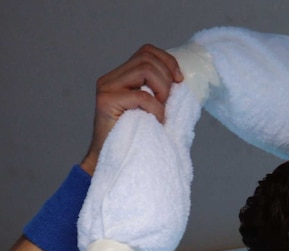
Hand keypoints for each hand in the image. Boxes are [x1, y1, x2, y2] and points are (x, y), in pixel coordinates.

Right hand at [80, 44, 183, 174]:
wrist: (112, 161)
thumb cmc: (136, 138)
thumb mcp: (150, 109)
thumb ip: (158, 91)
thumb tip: (182, 79)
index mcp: (121, 76)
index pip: (147, 51)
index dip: (167, 60)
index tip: (179, 80)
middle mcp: (111, 78)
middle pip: (147, 57)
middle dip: (166, 78)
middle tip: (168, 101)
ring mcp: (106, 88)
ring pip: (145, 69)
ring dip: (161, 89)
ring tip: (160, 110)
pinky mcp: (106, 101)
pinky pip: (141, 95)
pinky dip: (155, 108)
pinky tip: (156, 121)